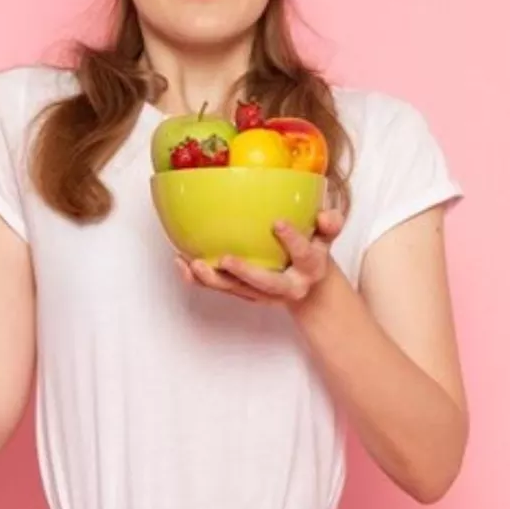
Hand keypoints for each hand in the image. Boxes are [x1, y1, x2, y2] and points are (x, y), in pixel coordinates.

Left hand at [176, 209, 345, 306]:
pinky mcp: (242, 294)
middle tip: (226, 259)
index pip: (304, 255)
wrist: (306, 284)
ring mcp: (261, 294)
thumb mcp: (326, 236)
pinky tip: (180, 264)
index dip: (293, 240)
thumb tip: (324, 214)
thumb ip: (329, 223)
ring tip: (193, 264)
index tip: (278, 222)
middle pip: (266, 284)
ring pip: (236, 290)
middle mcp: (285, 287)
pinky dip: (198, 280)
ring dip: (213, 280)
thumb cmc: (312, 250)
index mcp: (309, 268)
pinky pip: (218, 289)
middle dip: (246, 274)